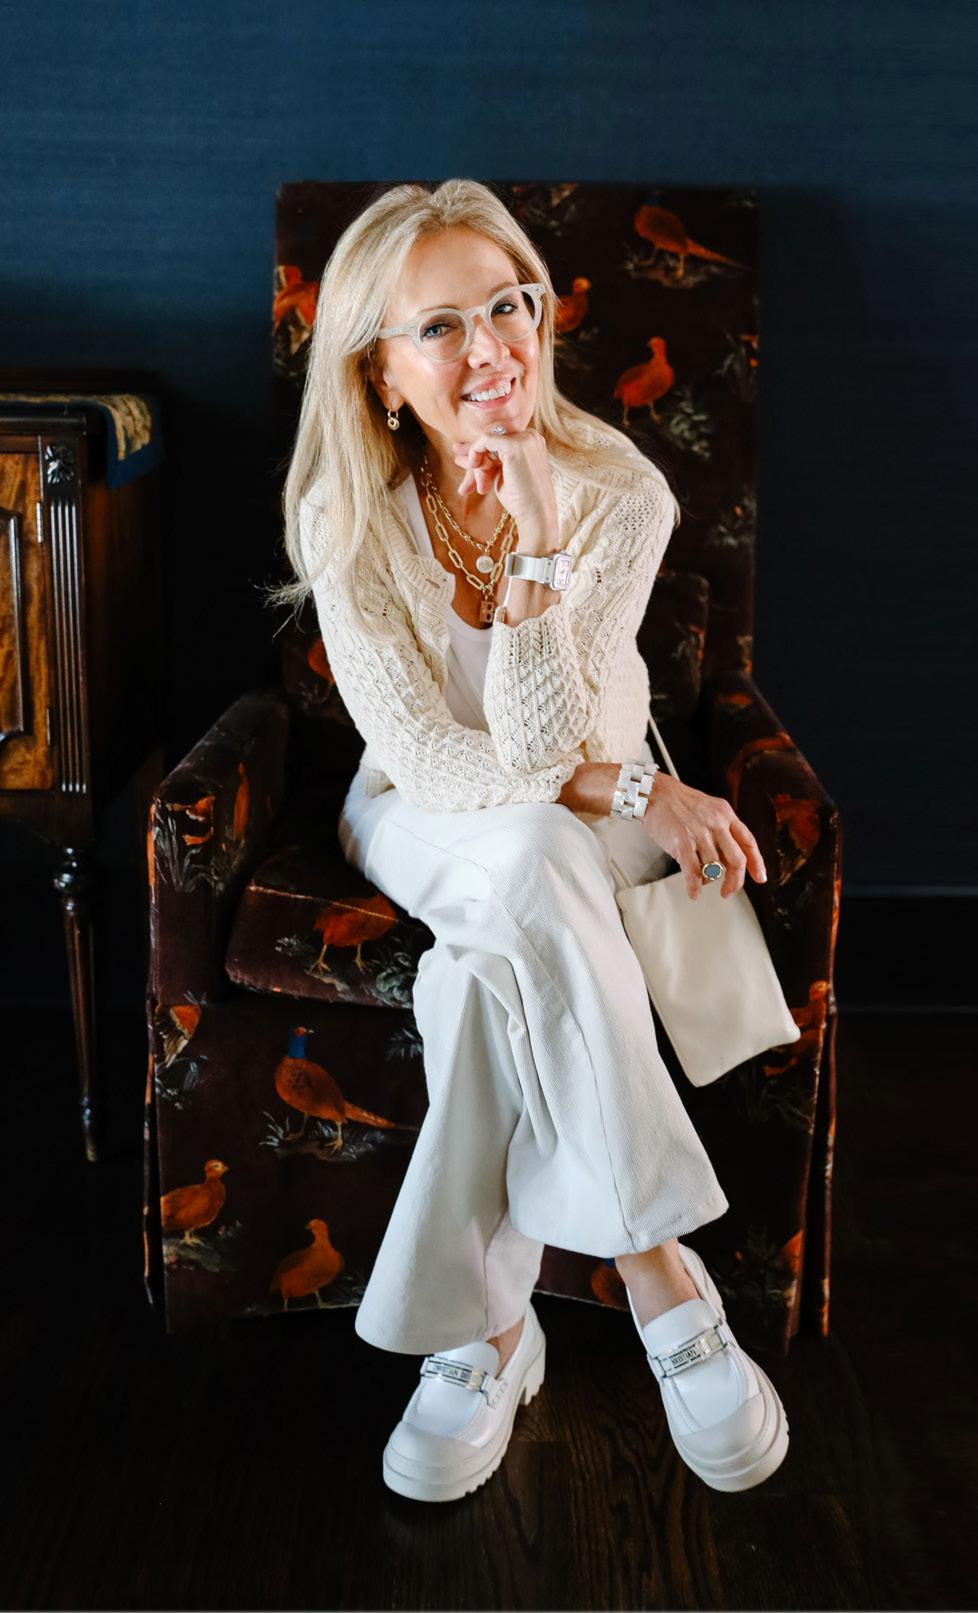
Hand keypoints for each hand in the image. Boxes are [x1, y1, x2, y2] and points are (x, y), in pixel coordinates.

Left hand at [450, 426, 558, 545]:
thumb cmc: (520, 500)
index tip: (468, 462)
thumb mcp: (503, 475)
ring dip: (478, 462)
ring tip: (475, 483)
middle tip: (458, 461)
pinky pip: (484, 440)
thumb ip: (490, 461)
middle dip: (476, 455)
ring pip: (488, 441)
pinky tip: (473, 467)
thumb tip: (464, 455)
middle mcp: (530, 436)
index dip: (482, 452)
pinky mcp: (514, 445)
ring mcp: (524, 439)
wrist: (535, 514)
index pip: (500, 441)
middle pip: (493, 440)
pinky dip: (475, 452)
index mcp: (531, 443)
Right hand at [640, 772, 767, 900]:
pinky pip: (693, 872)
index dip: (756, 863)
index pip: (748, 842)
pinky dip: (694, 886)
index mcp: (725, 814)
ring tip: (698, 877)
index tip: (759, 878)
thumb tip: (727, 857)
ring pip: (713, 868)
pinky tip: (693, 892)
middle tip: (728, 891)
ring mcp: (700, 834)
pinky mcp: (682, 843)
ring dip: (707, 879)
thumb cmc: (677, 802)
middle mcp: (716, 824)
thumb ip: (721, 828)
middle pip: (737, 860)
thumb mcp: (709, 807)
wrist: (653, 792)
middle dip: (735, 881)